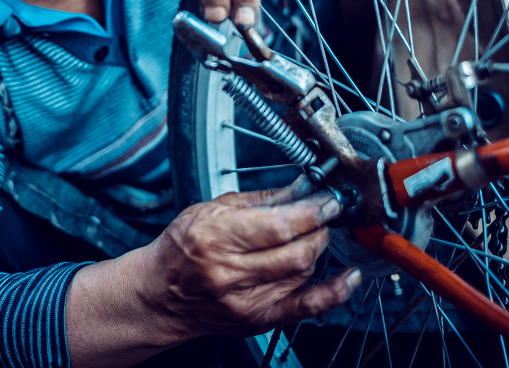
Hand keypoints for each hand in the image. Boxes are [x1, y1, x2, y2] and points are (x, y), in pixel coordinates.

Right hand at [65, 185, 360, 366]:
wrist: (159, 295)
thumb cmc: (182, 248)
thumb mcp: (211, 210)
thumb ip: (260, 200)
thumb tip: (301, 189)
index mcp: (215, 237)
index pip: (279, 226)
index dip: (312, 212)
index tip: (329, 199)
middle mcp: (229, 273)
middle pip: (296, 253)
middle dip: (320, 229)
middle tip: (325, 215)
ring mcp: (244, 301)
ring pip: (302, 272)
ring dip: (316, 250)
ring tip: (312, 235)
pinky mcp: (256, 320)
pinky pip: (305, 308)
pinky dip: (333, 292)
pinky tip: (349, 277)